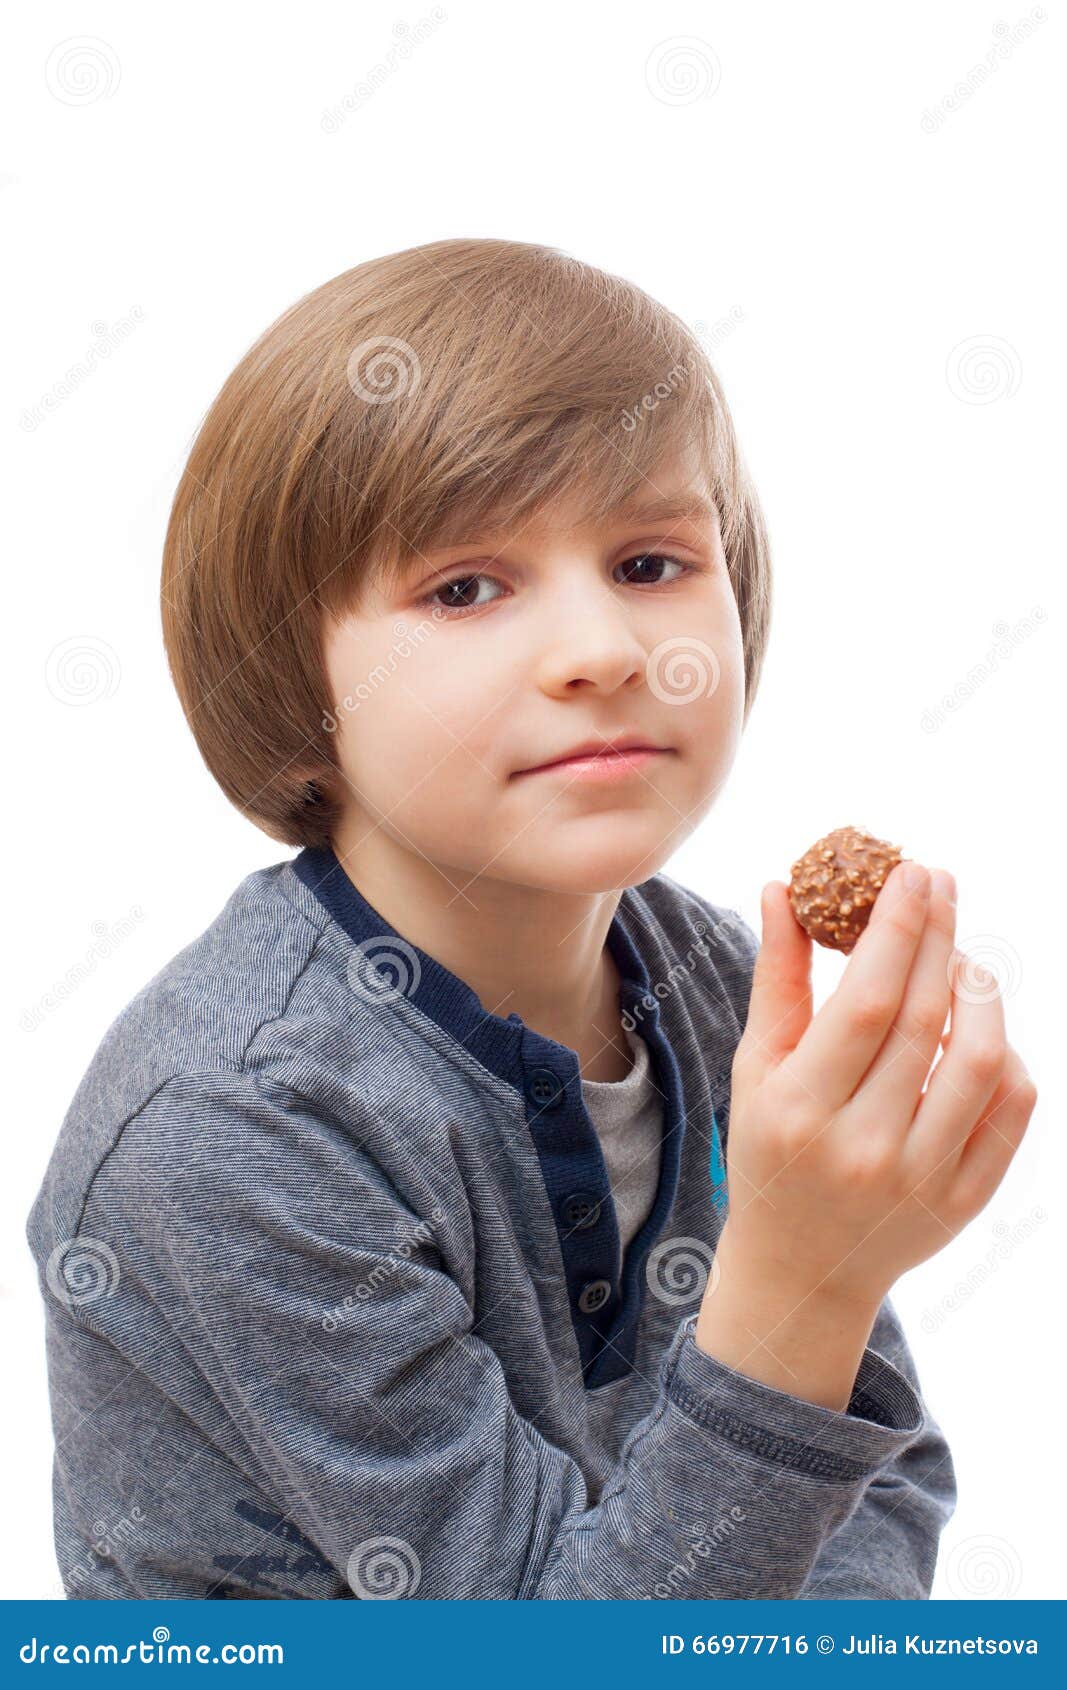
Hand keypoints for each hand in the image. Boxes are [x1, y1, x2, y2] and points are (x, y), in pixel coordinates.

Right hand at [720, 861, 1037, 1310]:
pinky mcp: (964, 1200)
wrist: (803, 1268)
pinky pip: (1010, 1109)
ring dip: (979, 991)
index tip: (911, 875)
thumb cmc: (772, 1148)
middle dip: (939, 936)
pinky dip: (1005, 1054)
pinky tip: (975, 1027)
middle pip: (923, 1019)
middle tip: (941, 883)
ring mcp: (921, 1180)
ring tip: (959, 958)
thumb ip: (777, 979)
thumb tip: (781, 889)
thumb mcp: (756, 1068)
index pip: (866, 1002)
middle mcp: (864, 1148)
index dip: (897, 930)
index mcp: (800, 1110)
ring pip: (982, 1060)